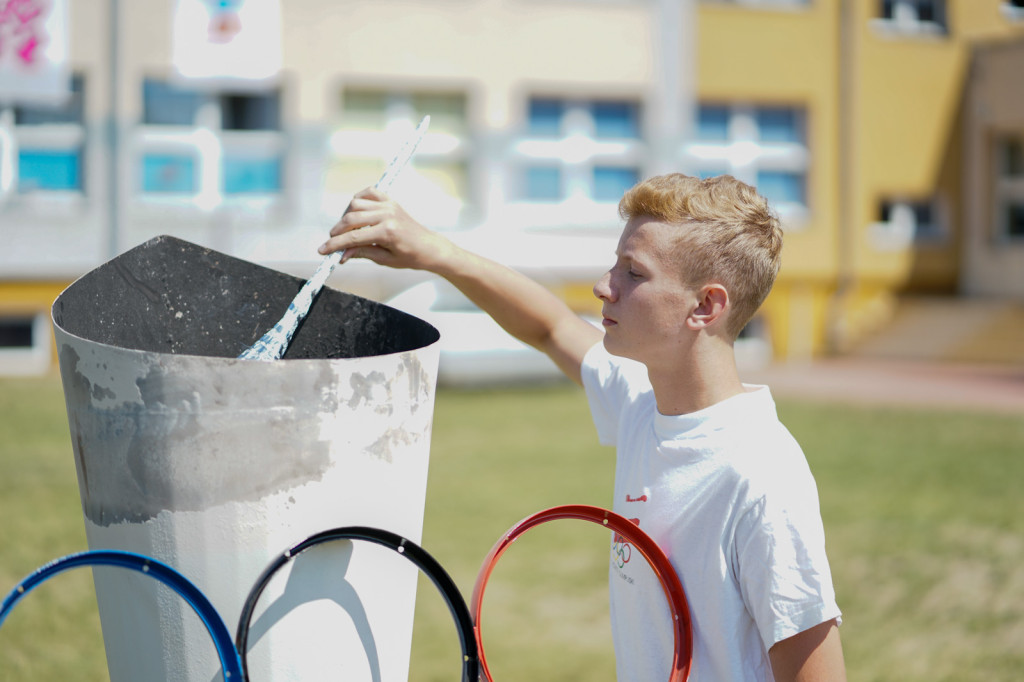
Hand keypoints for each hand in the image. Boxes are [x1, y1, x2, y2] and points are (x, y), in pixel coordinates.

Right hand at [318, 187, 453, 271]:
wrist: (429, 247)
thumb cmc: (410, 256)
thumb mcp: (384, 260)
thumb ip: (361, 253)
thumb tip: (341, 254)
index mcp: (387, 232)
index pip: (353, 238)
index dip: (335, 245)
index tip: (323, 250)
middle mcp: (387, 215)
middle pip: (351, 219)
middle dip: (338, 232)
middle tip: (333, 242)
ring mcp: (389, 205)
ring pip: (356, 204)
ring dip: (346, 217)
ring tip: (346, 230)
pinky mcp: (391, 200)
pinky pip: (369, 193)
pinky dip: (358, 200)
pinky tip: (354, 211)